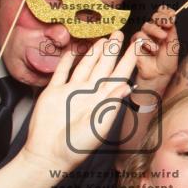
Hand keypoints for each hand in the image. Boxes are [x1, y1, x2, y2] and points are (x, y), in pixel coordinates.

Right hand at [22, 31, 138, 170]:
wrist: (49, 154)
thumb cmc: (78, 145)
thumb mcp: (100, 124)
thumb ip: (113, 102)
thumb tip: (128, 84)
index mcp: (104, 100)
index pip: (120, 74)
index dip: (129, 59)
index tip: (138, 44)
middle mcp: (90, 93)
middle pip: (104, 66)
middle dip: (113, 50)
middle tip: (120, 32)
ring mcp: (72, 91)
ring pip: (85, 66)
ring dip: (94, 52)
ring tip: (103, 39)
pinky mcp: (53, 93)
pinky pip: (61, 73)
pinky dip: (66, 61)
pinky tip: (72, 51)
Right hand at [132, 6, 178, 96]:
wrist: (159, 74)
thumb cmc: (167, 61)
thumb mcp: (173, 45)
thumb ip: (172, 31)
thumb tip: (171, 18)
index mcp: (165, 30)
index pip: (164, 15)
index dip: (166, 12)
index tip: (172, 15)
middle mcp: (155, 31)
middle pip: (155, 17)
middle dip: (161, 19)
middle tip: (167, 25)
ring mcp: (145, 36)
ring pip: (147, 26)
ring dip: (155, 33)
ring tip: (160, 43)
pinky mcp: (136, 43)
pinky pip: (139, 36)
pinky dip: (147, 43)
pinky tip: (151, 50)